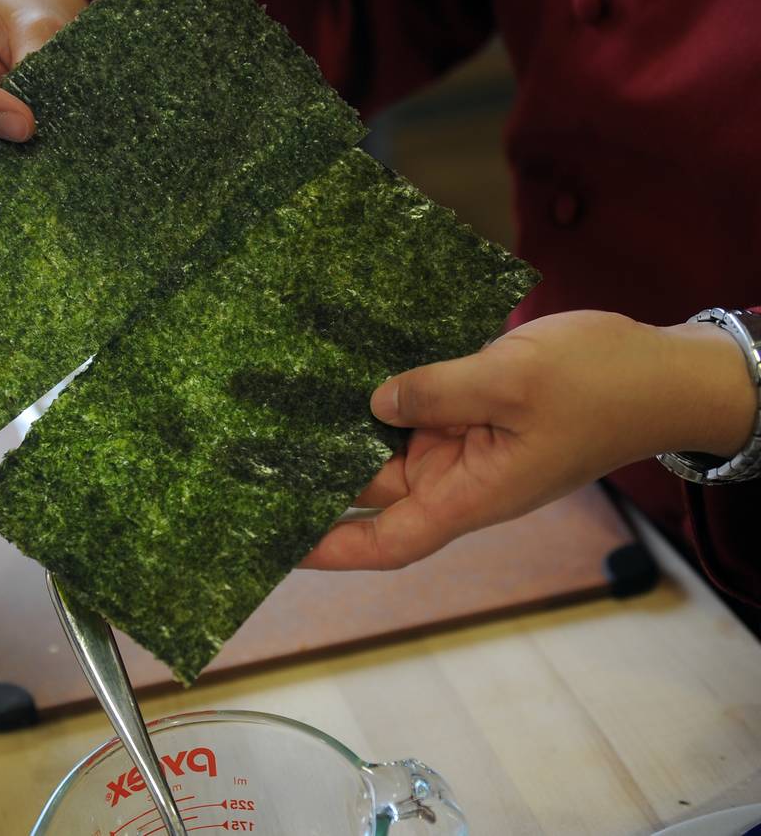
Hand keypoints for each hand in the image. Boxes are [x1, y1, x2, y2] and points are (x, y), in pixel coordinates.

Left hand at [301, 310, 756, 570]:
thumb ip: (439, 391)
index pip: (390, 540)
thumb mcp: (514, 380)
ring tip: (278, 403)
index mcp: (474, 493)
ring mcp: (465, 441)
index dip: (334, 549)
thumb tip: (376, 402)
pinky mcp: (472, 408)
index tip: (281, 546)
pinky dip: (384, 394)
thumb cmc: (603, 385)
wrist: (663, 369)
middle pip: (375, 488)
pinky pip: (417, 406)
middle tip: (251, 450)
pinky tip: (342, 365)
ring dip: (344, 426)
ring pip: (389, 443)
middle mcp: (461, 475)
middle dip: (319, 472)